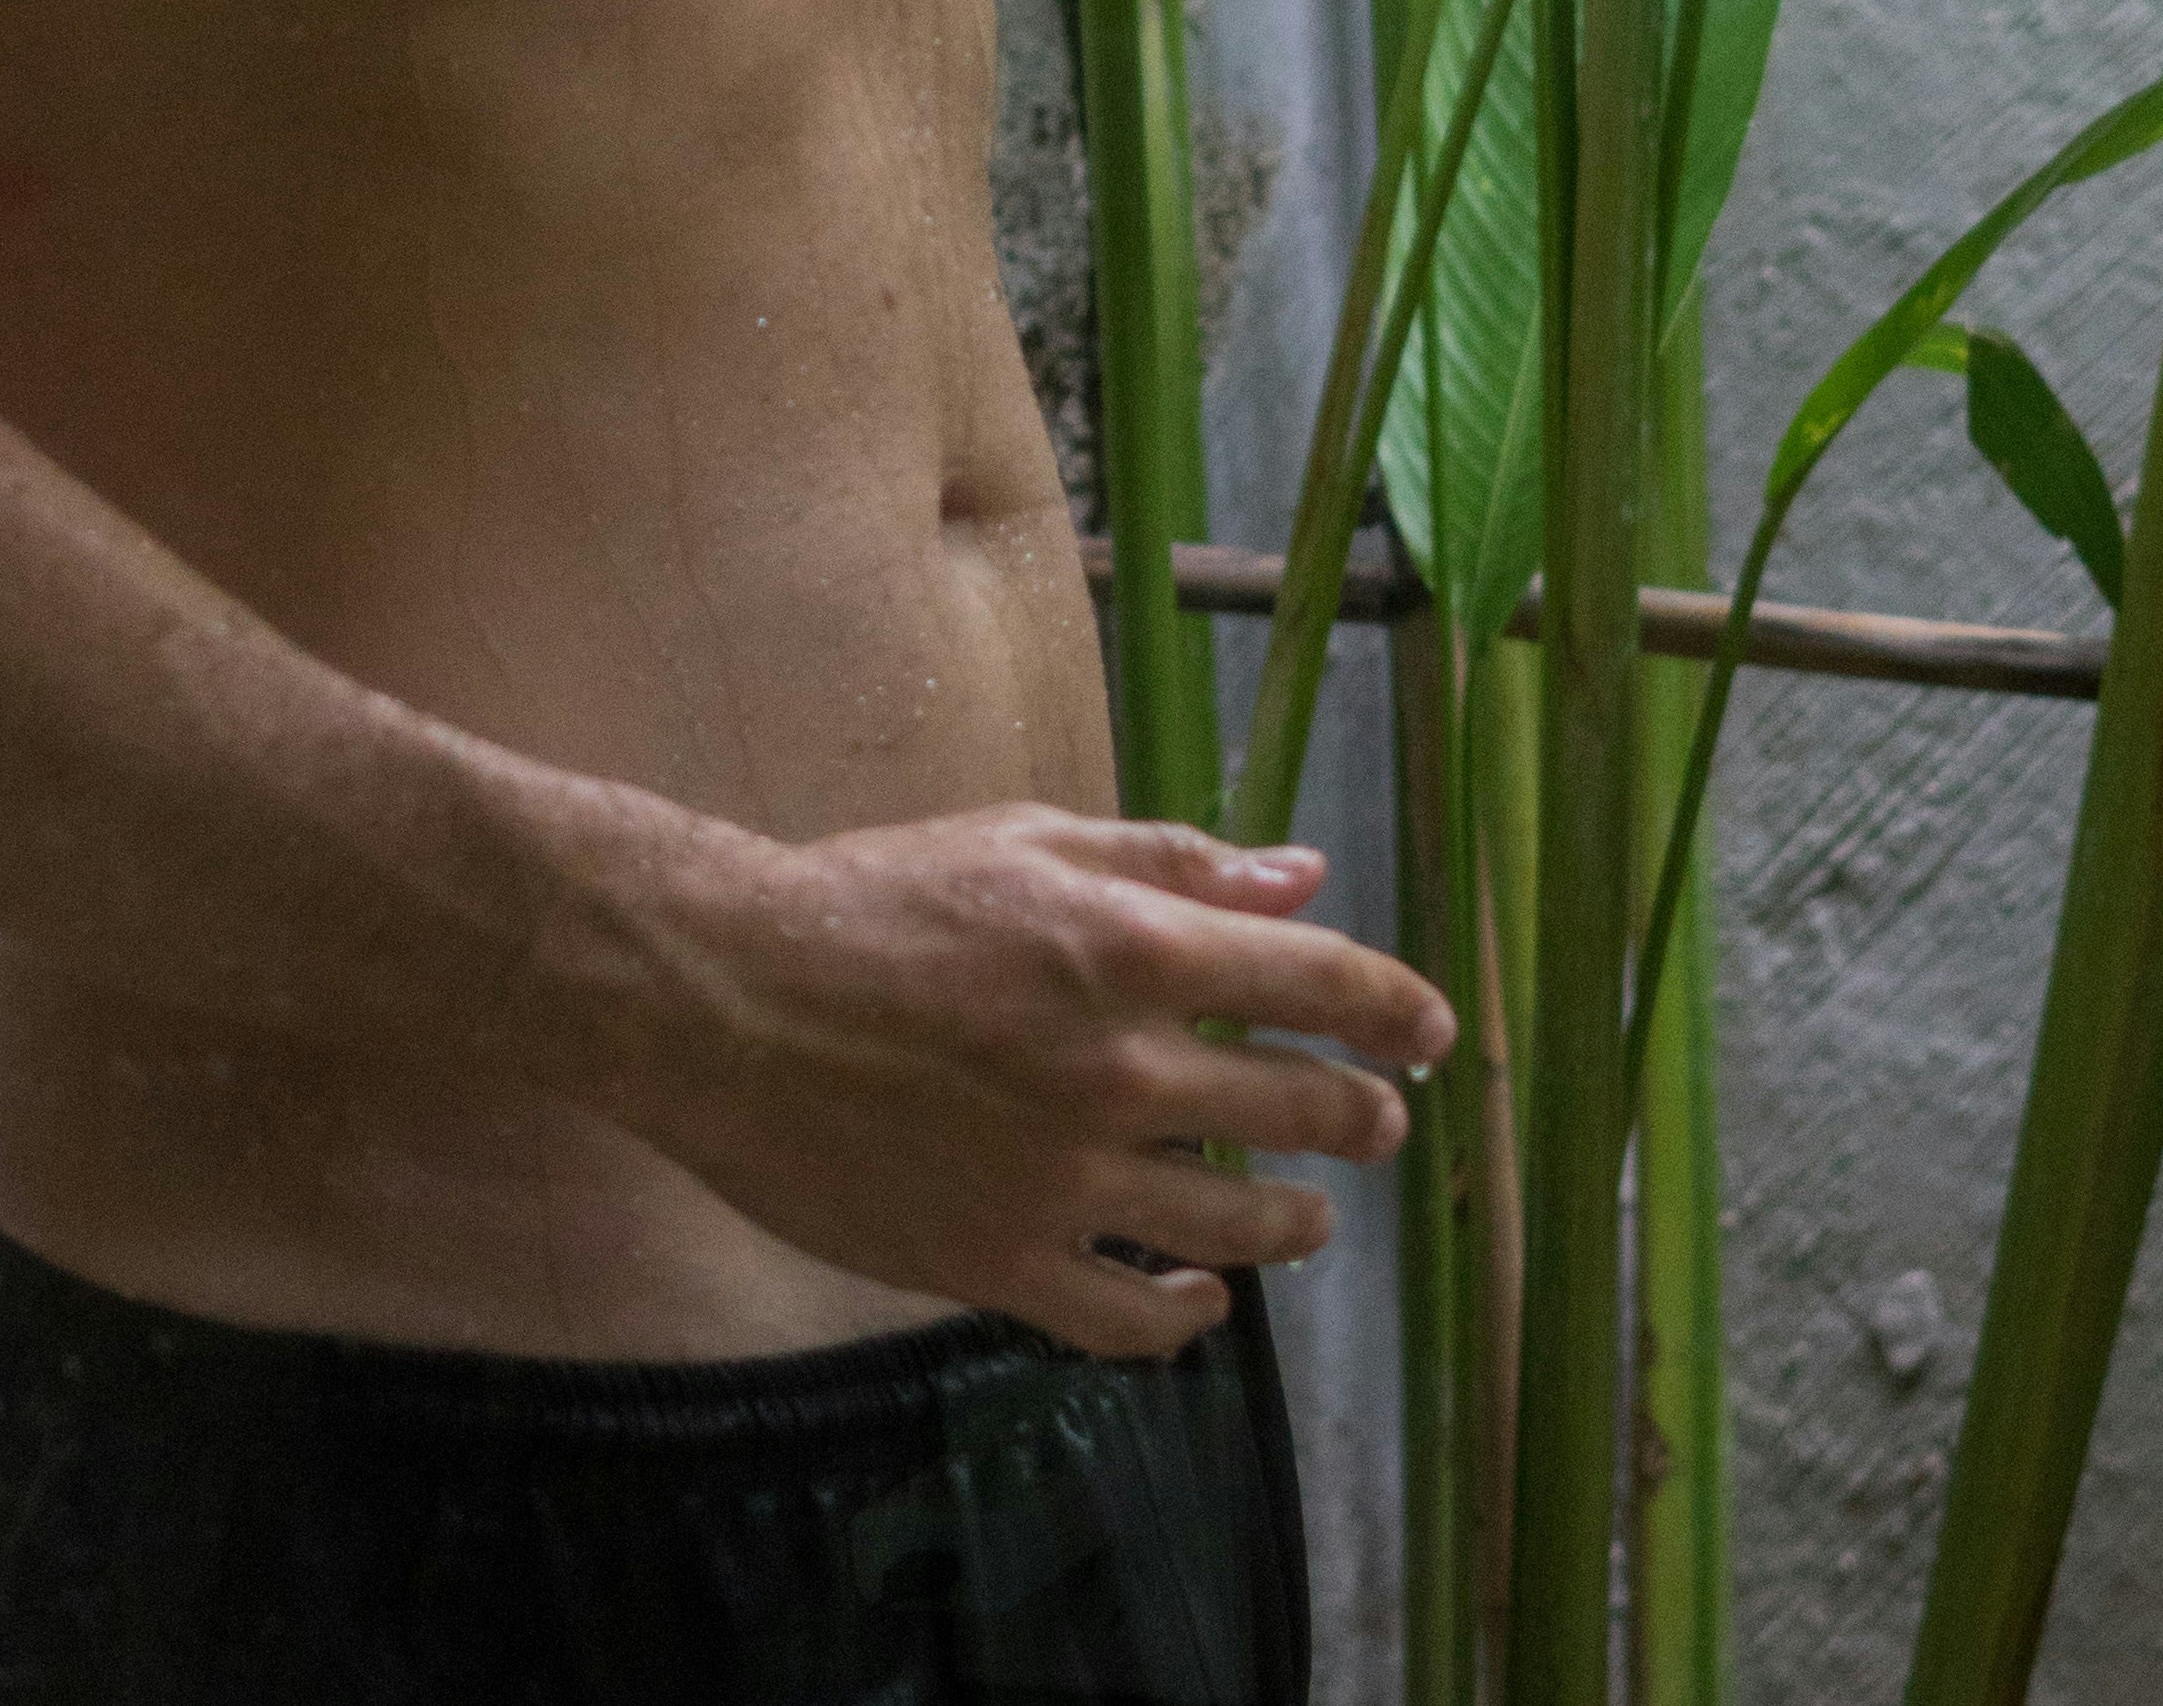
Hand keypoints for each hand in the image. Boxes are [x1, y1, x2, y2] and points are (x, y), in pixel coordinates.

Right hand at [605, 799, 1451, 1363]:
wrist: (729, 1002)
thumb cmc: (876, 898)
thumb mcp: (1028, 841)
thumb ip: (1171, 863)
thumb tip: (1296, 880)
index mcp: (1129, 949)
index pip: (1318, 984)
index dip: (1397, 1009)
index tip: (1433, 1033)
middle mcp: (1116, 1072)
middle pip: (1300, 1112)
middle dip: (1361, 1118)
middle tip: (1377, 1125)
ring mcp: (1062, 1184)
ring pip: (1234, 1228)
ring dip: (1293, 1221)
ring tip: (1305, 1216)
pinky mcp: (1001, 1266)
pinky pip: (1132, 1321)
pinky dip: (1186, 1315)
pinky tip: (1199, 1296)